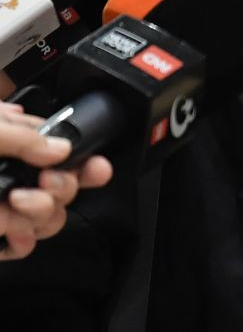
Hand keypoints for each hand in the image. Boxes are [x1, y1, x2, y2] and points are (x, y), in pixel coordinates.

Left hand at [0, 103, 112, 259]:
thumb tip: (63, 148)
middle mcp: (12, 174)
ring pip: (49, 217)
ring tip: (15, 203)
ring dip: (40, 212)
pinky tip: (13, 230)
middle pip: (65, 186)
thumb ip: (26, 134)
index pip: (62, 149)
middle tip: (41, 183)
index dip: (86, 159)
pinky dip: (24, 240)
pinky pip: (24, 244)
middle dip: (61, 188)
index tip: (97, 166)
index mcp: (13, 143)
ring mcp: (4, 206)